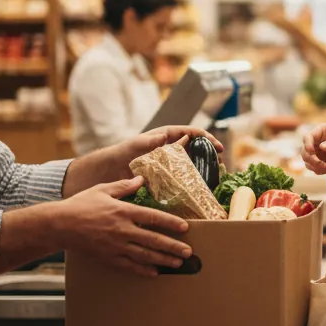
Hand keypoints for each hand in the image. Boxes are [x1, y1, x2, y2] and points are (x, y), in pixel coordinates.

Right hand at [57, 177, 191, 277]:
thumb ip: (124, 186)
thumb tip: (141, 179)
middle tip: (189, 252)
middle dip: (173, 247)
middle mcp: (122, 230)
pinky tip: (154, 273)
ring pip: (144, 255)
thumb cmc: (80, 205)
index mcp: (123, 211)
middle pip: (153, 240)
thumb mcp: (102, 190)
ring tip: (178, 263)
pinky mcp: (108, 257)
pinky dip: (143, 270)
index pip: (153, 217)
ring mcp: (115, 245)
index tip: (185, 227)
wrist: (59, 225)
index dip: (171, 223)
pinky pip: (128, 265)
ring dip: (163, 260)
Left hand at [64, 126, 222, 196]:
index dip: (206, 138)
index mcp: (164, 137)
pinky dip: (190, 185)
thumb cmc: (119, 155)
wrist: (104, 173)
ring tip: (215, 179)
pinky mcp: (163, 179)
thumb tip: (170, 137)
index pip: (190, 133)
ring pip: (190, 165)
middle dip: (209, 155)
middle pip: (195, 149)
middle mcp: (168, 150)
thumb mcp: (136, 146)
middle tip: (221, 165)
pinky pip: (180, 180)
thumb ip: (152, 142)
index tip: (217, 146)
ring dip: (203, 171)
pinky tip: (198, 192)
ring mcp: (167, 165)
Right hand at [301, 124, 325, 174]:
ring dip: (315, 167)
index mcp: (322, 131)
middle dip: (311, 159)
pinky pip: (315, 169)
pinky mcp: (324, 163)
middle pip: (304, 151)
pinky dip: (320, 171)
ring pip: (308, 162)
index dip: (307, 144)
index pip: (308, 137)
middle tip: (323, 164)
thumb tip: (321, 147)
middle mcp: (318, 142)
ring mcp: (320, 153)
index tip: (312, 152)